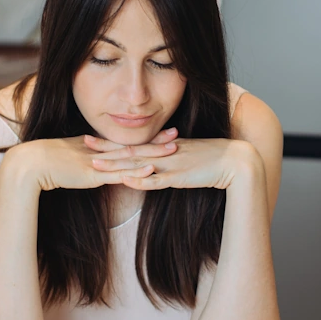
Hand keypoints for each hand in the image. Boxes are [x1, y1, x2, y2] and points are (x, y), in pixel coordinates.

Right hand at [7, 128, 179, 190]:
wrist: (31, 164)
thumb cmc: (46, 162)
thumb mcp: (69, 156)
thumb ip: (83, 157)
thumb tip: (93, 160)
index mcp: (95, 146)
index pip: (125, 140)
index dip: (145, 137)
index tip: (162, 132)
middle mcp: (100, 151)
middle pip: (133, 145)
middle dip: (156, 141)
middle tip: (177, 135)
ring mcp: (98, 162)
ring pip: (131, 157)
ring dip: (153, 153)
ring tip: (172, 149)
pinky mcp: (94, 175)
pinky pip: (119, 173)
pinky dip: (136, 171)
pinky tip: (151, 170)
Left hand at [87, 135, 260, 190]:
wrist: (236, 162)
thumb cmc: (215, 159)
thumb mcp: (190, 155)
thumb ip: (173, 157)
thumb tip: (158, 163)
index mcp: (166, 145)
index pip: (134, 143)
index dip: (113, 141)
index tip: (94, 138)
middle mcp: (165, 152)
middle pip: (130, 150)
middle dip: (106, 149)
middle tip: (83, 144)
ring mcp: (172, 164)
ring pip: (138, 165)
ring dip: (116, 165)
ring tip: (94, 165)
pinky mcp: (180, 177)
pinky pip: (157, 180)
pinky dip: (141, 180)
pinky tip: (125, 180)